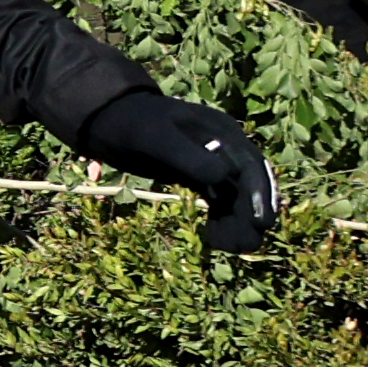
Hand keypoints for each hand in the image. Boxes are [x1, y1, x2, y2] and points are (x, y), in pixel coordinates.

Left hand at [71, 88, 282, 263]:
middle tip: (247, 245)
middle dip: (250, 214)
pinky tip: (216, 238)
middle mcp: (224, 146)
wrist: (106, 117)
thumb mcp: (155, 138)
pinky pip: (219, 198)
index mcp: (221, 132)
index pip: (250, 167)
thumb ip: (186, 156)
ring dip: (238, 220)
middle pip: (247, 183)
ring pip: (235, 194)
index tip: (261, 223)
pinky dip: (221, 217)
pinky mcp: (198, 173)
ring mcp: (213, 160)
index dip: (258, 195)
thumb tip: (224, 177)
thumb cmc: (130, 124)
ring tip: (232, 248)